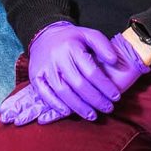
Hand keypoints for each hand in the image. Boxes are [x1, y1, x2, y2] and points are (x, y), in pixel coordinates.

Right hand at [0, 32, 150, 126]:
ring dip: (78, 106)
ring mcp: (45, 67)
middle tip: (108, 108)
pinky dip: (56, 104)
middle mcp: (57, 57)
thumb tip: (114, 61)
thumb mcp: (89, 35)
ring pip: (62, 91)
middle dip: (95, 99)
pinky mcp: (35, 75)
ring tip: (92, 115)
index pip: (91, 70)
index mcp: (72, 47)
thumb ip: (103, 46)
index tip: (116, 96)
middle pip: (78, 83)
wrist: (44, 35)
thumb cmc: (71, 38)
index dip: (105, 85)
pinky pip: (44, 93)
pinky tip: (68, 112)